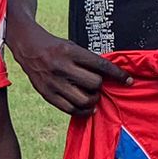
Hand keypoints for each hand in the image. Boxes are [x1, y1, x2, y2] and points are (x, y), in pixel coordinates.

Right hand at [9, 13, 126, 115]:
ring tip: (92, 96)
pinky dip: (83, 112)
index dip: (118, 74)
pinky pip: (70, 110)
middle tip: (98, 86)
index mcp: (71, 52)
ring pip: (84, 100)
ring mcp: (54, 83)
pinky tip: (87, 108)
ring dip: (93, 100)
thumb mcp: (72, 47)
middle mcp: (62, 67)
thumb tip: (109, 77)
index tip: (128, 81)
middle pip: (94, 84)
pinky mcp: (47, 94)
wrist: (29, 48)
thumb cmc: (55, 47)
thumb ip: (88, 61)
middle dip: (100, 87)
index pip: (101, 65)